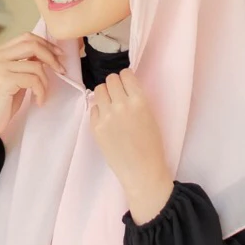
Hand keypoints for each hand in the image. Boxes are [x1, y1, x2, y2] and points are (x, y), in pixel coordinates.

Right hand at [0, 33, 66, 141]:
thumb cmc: (4, 102)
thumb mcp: (16, 77)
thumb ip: (26, 62)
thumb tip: (48, 52)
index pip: (27, 37)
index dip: (46, 44)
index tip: (59, 55)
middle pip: (32, 44)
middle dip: (51, 57)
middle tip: (61, 70)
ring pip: (36, 66)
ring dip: (45, 82)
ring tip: (42, 94)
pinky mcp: (4, 80)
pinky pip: (34, 80)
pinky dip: (41, 92)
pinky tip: (38, 101)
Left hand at [89, 69, 173, 221]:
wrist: (141, 171)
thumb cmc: (151, 145)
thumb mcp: (150, 116)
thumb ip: (136, 100)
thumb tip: (123, 87)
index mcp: (139, 101)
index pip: (125, 74)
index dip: (125, 78)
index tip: (126, 85)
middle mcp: (121, 105)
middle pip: (110, 80)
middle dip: (114, 85)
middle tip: (118, 96)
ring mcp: (106, 116)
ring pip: (98, 91)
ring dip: (104, 94)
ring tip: (110, 105)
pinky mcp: (95, 127)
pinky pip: (93, 108)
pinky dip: (99, 110)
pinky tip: (106, 120)